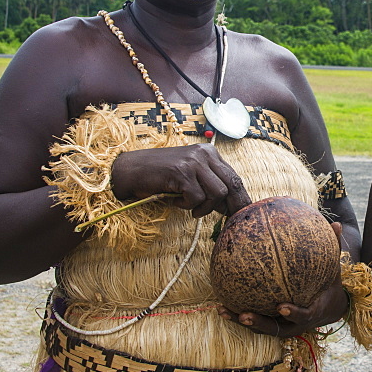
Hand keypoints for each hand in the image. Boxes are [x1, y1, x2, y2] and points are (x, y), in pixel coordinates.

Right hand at [111, 144, 250, 217]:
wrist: (130, 170)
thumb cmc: (161, 176)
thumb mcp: (190, 176)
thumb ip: (210, 185)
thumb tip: (229, 207)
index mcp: (209, 153)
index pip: (233, 176)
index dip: (239, 197)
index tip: (241, 213)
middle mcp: (204, 154)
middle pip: (231, 184)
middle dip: (232, 205)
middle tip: (227, 218)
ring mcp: (193, 162)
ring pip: (217, 193)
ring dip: (204, 207)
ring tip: (188, 206)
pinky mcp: (182, 172)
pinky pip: (197, 198)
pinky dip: (186, 205)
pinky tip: (175, 200)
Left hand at [217, 222, 348, 337]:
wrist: (329, 308)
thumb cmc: (329, 284)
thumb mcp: (334, 269)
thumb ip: (334, 249)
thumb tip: (335, 224)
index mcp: (311, 312)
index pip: (302, 315)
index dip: (292, 313)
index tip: (281, 307)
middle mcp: (295, 324)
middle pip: (275, 329)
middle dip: (259, 323)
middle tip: (244, 315)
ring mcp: (283, 327)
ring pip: (260, 328)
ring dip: (241, 321)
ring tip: (223, 310)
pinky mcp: (273, 325)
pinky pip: (255, 321)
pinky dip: (238, 315)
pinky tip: (222, 305)